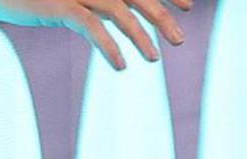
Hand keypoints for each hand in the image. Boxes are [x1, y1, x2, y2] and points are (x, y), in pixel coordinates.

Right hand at [0, 0, 192, 67]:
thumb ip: (98, 2)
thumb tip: (124, 18)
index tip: (188, 6)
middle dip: (161, 15)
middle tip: (180, 40)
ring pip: (119, 11)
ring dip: (140, 36)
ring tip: (154, 58)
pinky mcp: (58, 5)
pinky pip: (91, 25)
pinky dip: (109, 46)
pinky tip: (120, 65)